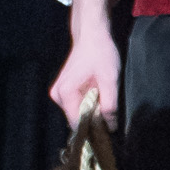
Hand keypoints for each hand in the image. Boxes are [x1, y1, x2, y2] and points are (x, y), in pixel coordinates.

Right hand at [49, 0, 121, 124]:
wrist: (92, 34)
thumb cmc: (101, 53)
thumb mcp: (110, 79)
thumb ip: (109, 105)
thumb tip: (110, 128)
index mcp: (65, 93)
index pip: (78, 124)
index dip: (93, 132)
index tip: (108, 135)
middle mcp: (57, 95)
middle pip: (77, 120)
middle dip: (94, 122)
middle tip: (111, 119)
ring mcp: (58, 93)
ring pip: (77, 114)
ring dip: (92, 114)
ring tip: (106, 106)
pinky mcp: (63, 91)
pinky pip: (77, 106)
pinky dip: (88, 106)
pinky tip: (99, 99)